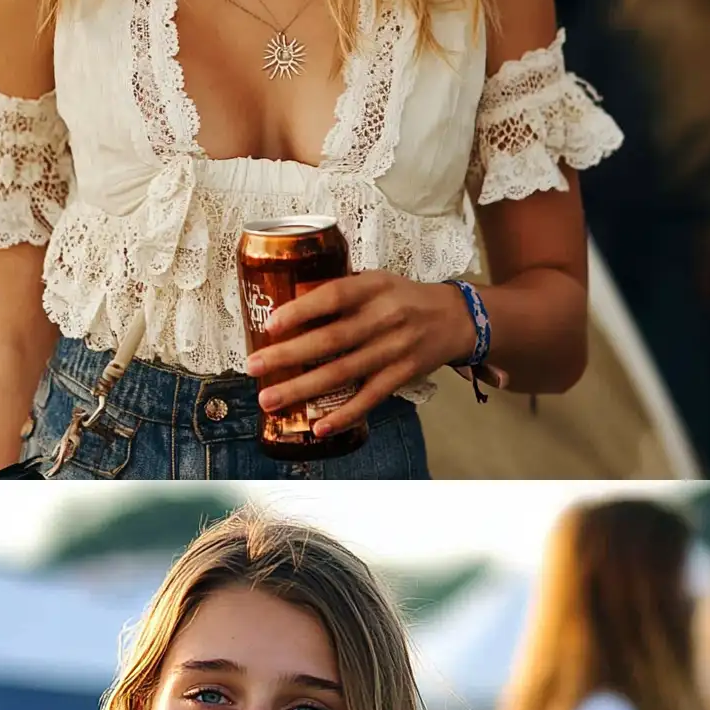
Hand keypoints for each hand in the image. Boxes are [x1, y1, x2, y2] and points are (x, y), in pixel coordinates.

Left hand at [248, 270, 473, 436]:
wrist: (456, 318)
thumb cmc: (401, 298)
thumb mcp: (375, 281)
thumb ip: (338, 293)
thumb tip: (284, 308)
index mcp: (373, 288)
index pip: (334, 296)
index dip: (301, 310)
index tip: (269, 324)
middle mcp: (385, 318)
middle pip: (331, 340)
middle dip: (288, 356)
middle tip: (253, 367)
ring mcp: (395, 349)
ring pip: (343, 373)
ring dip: (303, 390)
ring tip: (270, 400)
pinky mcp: (404, 375)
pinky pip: (370, 399)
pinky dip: (344, 415)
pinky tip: (318, 428)